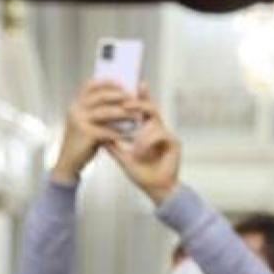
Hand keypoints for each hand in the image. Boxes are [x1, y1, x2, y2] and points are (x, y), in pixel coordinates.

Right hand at [52, 81, 135, 183]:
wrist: (69, 161)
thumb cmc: (82, 141)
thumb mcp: (86, 122)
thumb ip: (97, 111)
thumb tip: (119, 101)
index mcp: (77, 104)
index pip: (91, 85)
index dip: (107, 82)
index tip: (123, 83)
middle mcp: (76, 109)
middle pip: (100, 96)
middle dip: (119, 96)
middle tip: (134, 98)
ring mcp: (80, 121)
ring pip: (106, 112)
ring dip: (124, 113)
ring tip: (137, 115)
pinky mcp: (85, 134)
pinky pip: (108, 131)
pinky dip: (121, 133)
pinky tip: (131, 135)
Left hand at [105, 86, 181, 204]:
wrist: (156, 190)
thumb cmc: (142, 175)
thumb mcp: (123, 158)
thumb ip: (113, 145)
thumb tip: (99, 134)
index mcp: (147, 131)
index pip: (142, 110)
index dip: (140, 96)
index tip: (132, 84)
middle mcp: (158, 130)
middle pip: (151, 108)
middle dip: (139, 102)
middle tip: (126, 102)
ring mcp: (167, 135)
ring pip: (154, 121)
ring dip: (140, 132)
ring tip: (133, 147)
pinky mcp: (174, 143)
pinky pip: (160, 134)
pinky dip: (147, 142)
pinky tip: (140, 152)